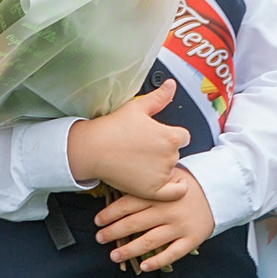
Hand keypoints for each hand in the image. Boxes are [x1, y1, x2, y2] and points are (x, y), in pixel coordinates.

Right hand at [64, 81, 189, 198]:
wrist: (92, 149)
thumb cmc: (113, 127)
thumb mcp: (137, 107)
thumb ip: (159, 97)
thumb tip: (171, 84)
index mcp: (171, 136)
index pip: (183, 137)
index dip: (171, 136)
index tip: (158, 137)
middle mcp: (170, 156)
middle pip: (176, 154)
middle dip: (164, 151)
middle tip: (144, 149)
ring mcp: (162, 174)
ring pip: (171, 170)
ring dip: (163, 168)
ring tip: (142, 161)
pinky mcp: (152, 190)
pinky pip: (174, 193)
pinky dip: (178, 189)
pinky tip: (175, 184)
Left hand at [95, 166, 215, 270]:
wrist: (220, 190)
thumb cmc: (188, 186)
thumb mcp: (169, 177)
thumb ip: (148, 184)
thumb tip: (119, 188)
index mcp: (159, 195)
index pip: (128, 204)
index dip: (110, 214)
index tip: (98, 221)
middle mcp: (168, 211)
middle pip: (134, 224)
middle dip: (113, 232)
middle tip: (100, 238)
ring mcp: (180, 226)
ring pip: (149, 241)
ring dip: (129, 250)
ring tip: (114, 255)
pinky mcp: (191, 239)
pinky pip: (172, 253)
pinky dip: (157, 261)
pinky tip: (144, 266)